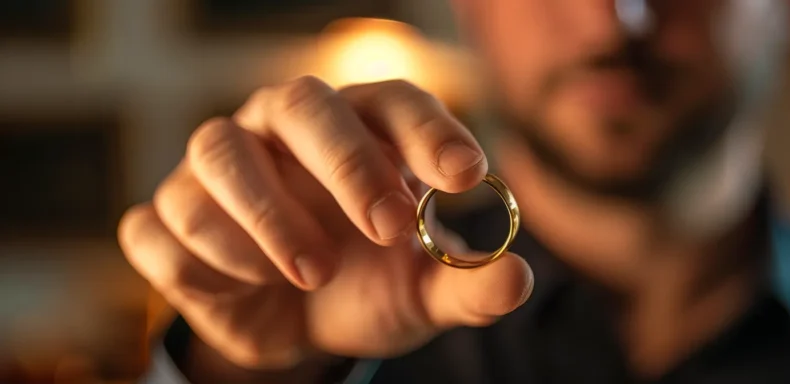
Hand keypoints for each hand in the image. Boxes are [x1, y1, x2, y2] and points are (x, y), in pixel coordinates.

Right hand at [118, 77, 533, 371]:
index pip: (392, 103)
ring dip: (269, 216)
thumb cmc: (365, 286)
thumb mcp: (422, 294)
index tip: (467, 175)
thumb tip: (518, 278)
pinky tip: (252, 284)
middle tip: (389, 226)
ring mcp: (218, 168)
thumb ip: (468, 285)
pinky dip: (208, 256)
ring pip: (219, 152)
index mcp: (357, 131)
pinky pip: (165, 220)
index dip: (429, 131)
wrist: (293, 330)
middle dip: (347, 161)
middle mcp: (282, 131)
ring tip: (317, 273)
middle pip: (302, 103)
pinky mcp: (166, 217)